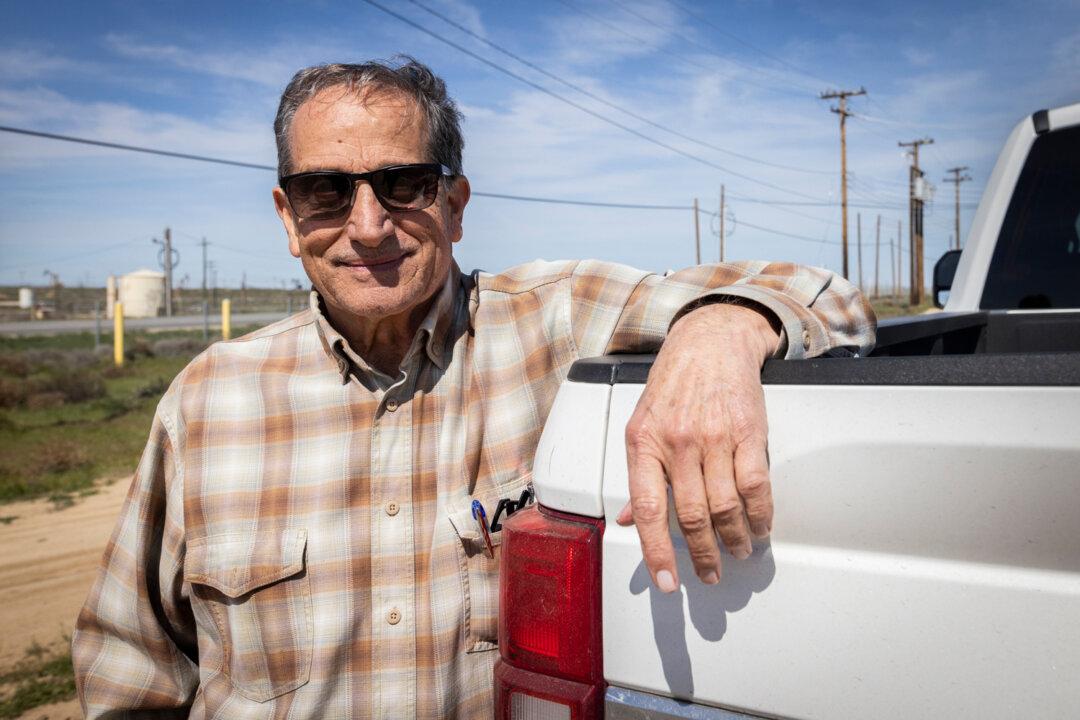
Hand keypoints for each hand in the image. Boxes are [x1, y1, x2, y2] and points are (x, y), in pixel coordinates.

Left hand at [617, 302, 779, 591]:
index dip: (656, 551)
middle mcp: (677, 442)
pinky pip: (756, 484)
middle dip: (702, 554)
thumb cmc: (673, 385)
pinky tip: (759, 527)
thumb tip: (629, 520)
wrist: (709, 342)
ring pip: (725, 505)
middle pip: (691, 514)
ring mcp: (714, 436)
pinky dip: (760, 513)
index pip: (646, 509)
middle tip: (709, 573)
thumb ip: (639, 476)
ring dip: (733, 539)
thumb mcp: (642, 425)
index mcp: (644, 443)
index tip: (667, 582)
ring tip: (737, 553)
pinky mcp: (748, 431)